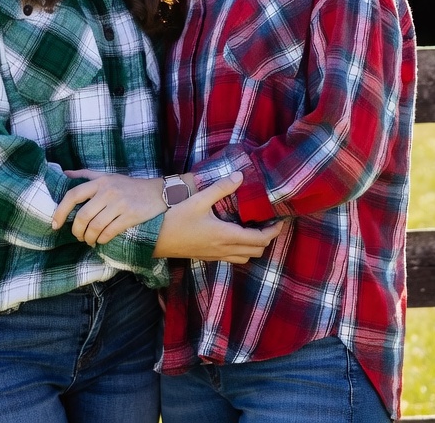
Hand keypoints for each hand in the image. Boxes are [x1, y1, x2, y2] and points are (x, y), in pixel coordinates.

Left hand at [52, 170, 164, 245]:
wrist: (157, 193)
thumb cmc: (128, 186)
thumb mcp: (107, 176)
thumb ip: (86, 175)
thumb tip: (64, 173)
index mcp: (100, 181)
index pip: (73, 195)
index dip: (61, 210)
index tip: (56, 224)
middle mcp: (108, 191)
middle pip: (83, 216)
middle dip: (77, 231)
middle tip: (78, 236)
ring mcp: (119, 204)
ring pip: (95, 227)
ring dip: (89, 238)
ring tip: (89, 240)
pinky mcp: (129, 216)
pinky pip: (109, 232)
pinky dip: (101, 240)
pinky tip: (101, 240)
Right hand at [152, 173, 283, 263]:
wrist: (153, 239)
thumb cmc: (175, 219)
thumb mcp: (198, 200)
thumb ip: (220, 188)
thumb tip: (240, 176)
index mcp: (226, 236)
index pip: (259, 239)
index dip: (273, 231)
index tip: (280, 220)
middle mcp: (224, 250)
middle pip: (256, 250)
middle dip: (267, 238)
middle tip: (269, 222)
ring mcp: (215, 256)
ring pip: (245, 257)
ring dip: (254, 245)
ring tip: (255, 228)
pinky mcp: (207, 257)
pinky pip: (232, 258)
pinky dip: (242, 249)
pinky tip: (234, 234)